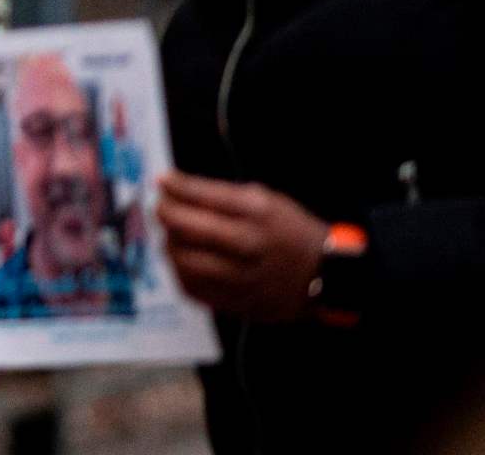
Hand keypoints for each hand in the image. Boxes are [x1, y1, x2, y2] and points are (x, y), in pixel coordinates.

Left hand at [156, 171, 328, 322]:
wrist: (324, 275)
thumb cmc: (290, 231)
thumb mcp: (265, 200)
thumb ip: (219, 194)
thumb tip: (172, 185)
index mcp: (258, 212)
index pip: (204, 196)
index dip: (175, 187)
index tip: (161, 182)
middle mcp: (249, 245)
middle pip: (188, 228)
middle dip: (165, 213)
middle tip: (160, 208)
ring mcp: (242, 277)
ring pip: (185, 260)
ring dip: (169, 244)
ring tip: (172, 235)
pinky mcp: (236, 302)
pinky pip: (192, 288)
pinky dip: (179, 271)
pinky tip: (183, 259)